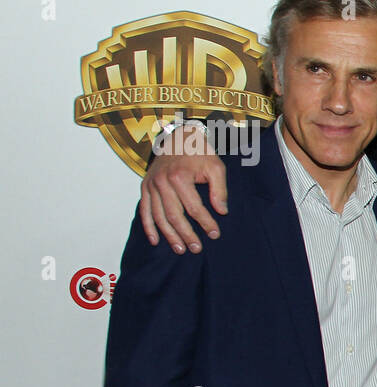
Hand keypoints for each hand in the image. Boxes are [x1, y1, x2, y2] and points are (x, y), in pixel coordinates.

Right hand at [139, 122, 227, 252]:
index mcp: (180, 177)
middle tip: (196, 248)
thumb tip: (222, 212)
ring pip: (158, 216)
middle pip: (174, 215)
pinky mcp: (145, 186)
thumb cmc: (199, 152)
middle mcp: (162, 182)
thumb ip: (220, 189)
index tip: (215, 234)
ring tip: (180, 249)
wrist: (178, 137)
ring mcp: (151, 185)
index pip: (194, 207)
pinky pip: (144, 210)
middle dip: (186, 234)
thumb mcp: (216, 166)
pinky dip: (148, 226)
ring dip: (169, 235)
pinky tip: (156, 240)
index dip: (205, 223)